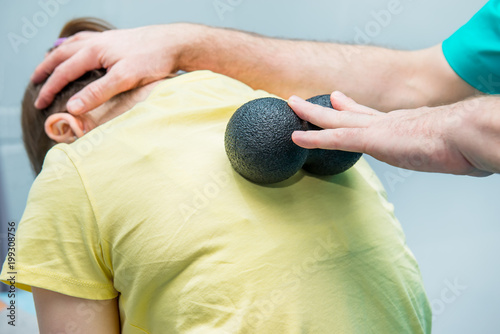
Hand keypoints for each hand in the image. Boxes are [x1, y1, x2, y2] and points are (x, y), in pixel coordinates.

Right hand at [32, 23, 196, 113]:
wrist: (174, 43)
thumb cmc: (152, 59)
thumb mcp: (124, 78)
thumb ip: (98, 92)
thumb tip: (72, 107)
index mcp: (93, 51)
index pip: (63, 72)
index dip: (50, 89)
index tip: (40, 104)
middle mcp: (96, 42)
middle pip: (61, 54)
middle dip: (46, 70)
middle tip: (34, 83)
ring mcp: (106, 39)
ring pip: (72, 45)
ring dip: (58, 56)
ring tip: (49, 64)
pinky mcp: (116, 41)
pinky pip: (87, 41)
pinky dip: (75, 47)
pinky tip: (79, 51)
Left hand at [289, 91, 496, 176]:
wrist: (469, 135)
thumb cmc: (466, 144)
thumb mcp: (450, 148)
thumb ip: (444, 150)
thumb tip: (459, 158)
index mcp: (403, 125)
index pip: (371, 115)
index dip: (352, 108)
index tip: (338, 101)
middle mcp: (386, 123)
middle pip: (349, 114)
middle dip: (327, 107)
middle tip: (306, 99)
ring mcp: (378, 130)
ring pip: (336, 121)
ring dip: (312, 114)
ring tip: (292, 105)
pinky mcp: (372, 140)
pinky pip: (335, 139)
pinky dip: (314, 137)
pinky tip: (296, 136)